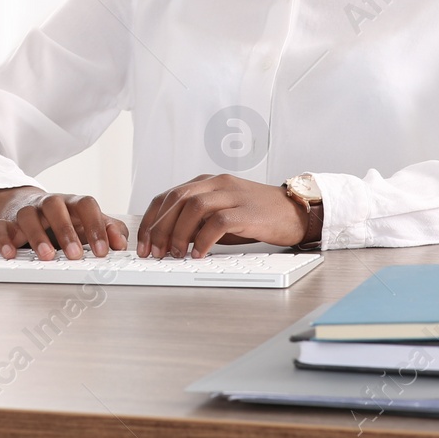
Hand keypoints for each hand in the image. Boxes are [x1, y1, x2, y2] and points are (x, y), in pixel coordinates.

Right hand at [0, 186, 128, 259]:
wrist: (24, 203)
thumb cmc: (62, 217)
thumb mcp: (87, 221)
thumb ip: (109, 228)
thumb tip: (121, 243)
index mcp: (71, 203)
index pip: (85, 205)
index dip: (95, 226)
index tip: (103, 250)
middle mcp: (48, 204)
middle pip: (55, 206)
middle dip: (66, 231)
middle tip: (75, 255)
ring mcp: (26, 211)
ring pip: (28, 215)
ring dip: (37, 236)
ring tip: (47, 256)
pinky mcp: (6, 221)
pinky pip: (1, 227)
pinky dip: (4, 239)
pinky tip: (10, 254)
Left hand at [138, 173, 309, 258]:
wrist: (295, 212)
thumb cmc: (256, 216)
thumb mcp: (221, 214)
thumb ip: (197, 221)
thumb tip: (168, 241)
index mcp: (207, 182)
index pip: (168, 196)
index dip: (151, 220)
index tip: (143, 244)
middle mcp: (217, 183)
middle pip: (176, 199)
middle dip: (159, 228)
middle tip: (153, 253)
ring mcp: (233, 195)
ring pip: (194, 207)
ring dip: (179, 233)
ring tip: (175, 254)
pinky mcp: (247, 211)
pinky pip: (219, 222)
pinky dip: (204, 239)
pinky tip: (199, 254)